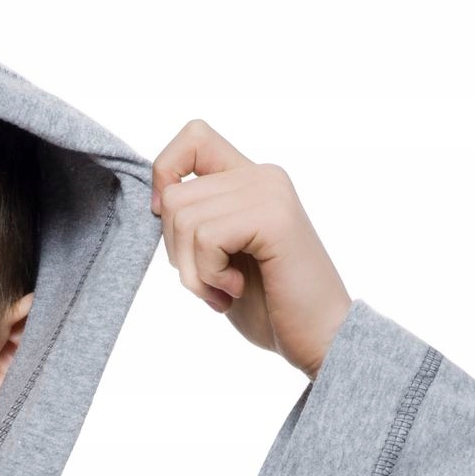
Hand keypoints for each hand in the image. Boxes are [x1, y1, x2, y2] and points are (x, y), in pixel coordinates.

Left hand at [149, 121, 350, 379]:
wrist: (319, 338)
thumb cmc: (269, 307)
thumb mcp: (220, 259)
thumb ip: (195, 225)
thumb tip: (154, 202)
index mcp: (249, 181)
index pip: (193, 138)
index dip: (165, 175)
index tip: (173, 225)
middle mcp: (261, 175)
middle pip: (173, 195)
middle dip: (176, 253)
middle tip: (210, 283)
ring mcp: (269, 191)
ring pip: (183, 218)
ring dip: (193, 272)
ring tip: (225, 290)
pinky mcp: (273, 216)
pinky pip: (206, 237)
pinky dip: (209, 276)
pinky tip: (235, 290)